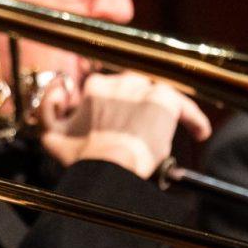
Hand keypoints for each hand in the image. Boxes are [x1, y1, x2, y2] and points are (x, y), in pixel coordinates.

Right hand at [39, 73, 211, 178]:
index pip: (111, 89)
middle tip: (149, 126)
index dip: (118, 105)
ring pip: (162, 96)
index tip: (122, 121)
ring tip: (177, 129)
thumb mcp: (50, 135)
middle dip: (142, 106)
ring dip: (168, 111)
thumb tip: (56, 93)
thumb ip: (47, 111)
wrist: (108, 164)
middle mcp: (121, 82)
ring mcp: (144, 90)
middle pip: (137, 89)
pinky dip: (194, 119)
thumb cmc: (81, 157)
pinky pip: (185, 106)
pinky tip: (200, 132)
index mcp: (95, 88)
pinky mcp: (165, 101)